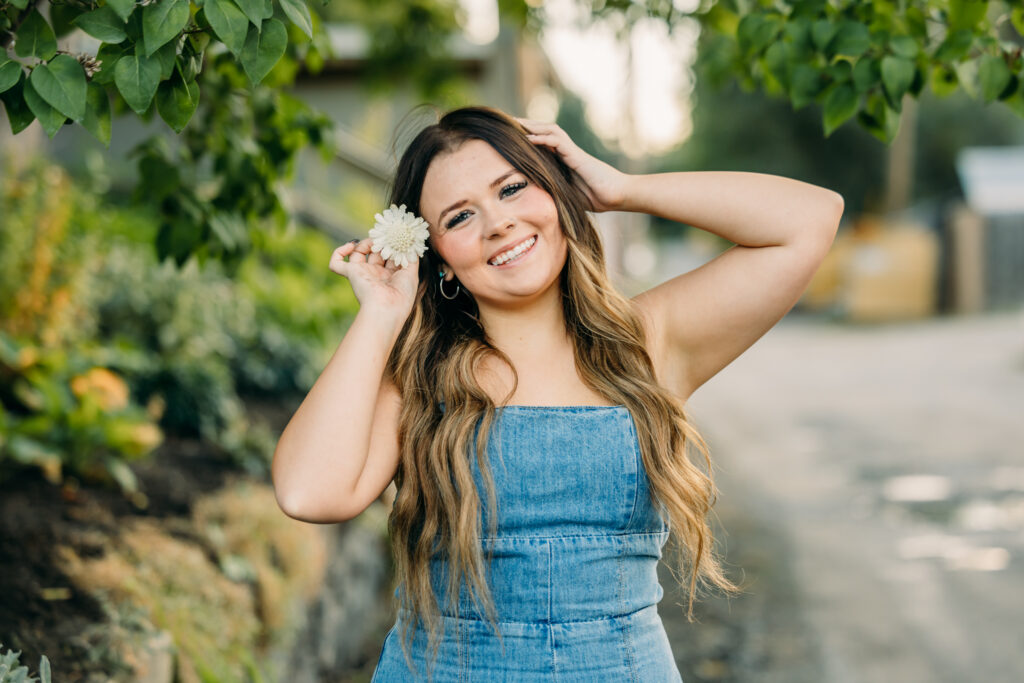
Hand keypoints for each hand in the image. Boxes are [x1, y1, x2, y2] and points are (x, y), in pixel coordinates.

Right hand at [329, 238, 419, 321]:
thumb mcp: (412, 273)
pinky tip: (350, 245)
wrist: (385, 309)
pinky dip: (339, 252)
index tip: (397, 238)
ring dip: (364, 243)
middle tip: (385, 237)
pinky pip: (336, 263)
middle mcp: (376, 275)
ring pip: (357, 254)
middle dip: (379, 242)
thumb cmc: (401, 295)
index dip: (392, 246)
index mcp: (391, 277)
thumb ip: (411, 257)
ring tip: (373, 241)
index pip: (389, 256)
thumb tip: (409, 244)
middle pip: (374, 253)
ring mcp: (362, 274)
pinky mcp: (350, 274)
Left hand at [515, 117, 629, 212]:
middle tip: (506, 121)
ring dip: (531, 125)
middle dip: (525, 125)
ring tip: (514, 122)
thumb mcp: (567, 196)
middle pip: (543, 131)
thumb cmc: (596, 198)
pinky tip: (527, 137)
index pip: (542, 144)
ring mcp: (572, 151)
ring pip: (549, 130)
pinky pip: (557, 141)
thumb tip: (535, 202)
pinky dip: (542, 137)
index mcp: (563, 161)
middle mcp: (566, 152)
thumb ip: (553, 193)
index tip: (509, 137)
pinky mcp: (577, 155)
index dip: (526, 137)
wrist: (616, 196)